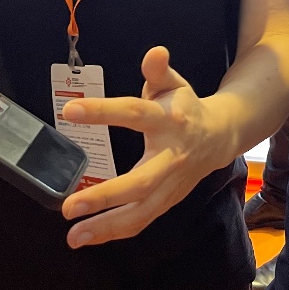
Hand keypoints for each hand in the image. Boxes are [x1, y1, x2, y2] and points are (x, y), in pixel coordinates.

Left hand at [60, 46, 229, 247]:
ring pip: (141, 211)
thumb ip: (158, 71)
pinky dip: (114, 232)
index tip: (69, 111)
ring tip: (73, 234)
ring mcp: (171, 184)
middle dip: (105, 196)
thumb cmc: (186, 108)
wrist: (219, 137)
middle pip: (140, 182)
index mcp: (169, 120)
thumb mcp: (174, 84)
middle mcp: (171, 156)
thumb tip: (154, 52)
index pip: (134, 114)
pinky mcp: (168, 201)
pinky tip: (87, 237)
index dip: (103, 111)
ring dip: (106, 225)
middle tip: (69, 206)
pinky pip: (141, 221)